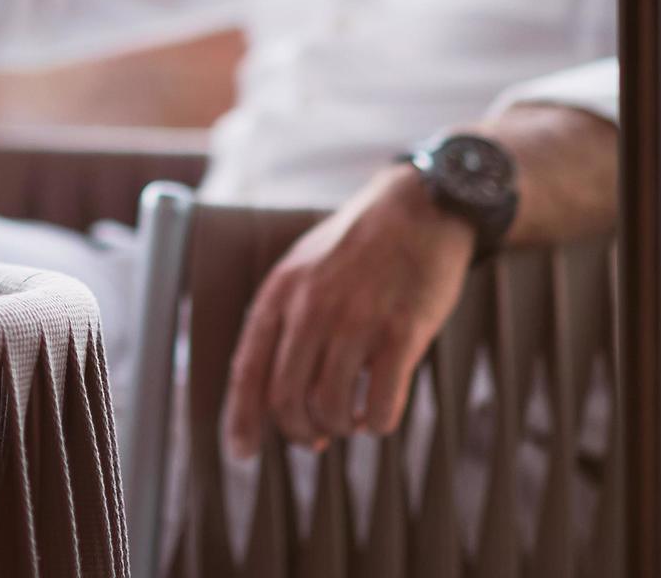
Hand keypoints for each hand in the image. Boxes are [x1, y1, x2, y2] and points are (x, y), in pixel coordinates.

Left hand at [224, 166, 475, 458]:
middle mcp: (311, 308)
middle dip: (298, 431)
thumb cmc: (358, 246)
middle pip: (287, 398)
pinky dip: (377, 423)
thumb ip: (285, 318)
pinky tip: (380, 415)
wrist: (419, 207)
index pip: (247, 370)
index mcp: (280, 292)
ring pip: (331, 406)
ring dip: (339, 427)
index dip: (241, 419)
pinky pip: (381, 403)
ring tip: (350, 420)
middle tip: (314, 436)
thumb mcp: (302, 268)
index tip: (242, 453)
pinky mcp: (402, 332)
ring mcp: (357, 320)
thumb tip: (272, 384)